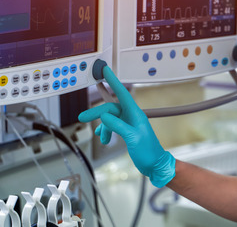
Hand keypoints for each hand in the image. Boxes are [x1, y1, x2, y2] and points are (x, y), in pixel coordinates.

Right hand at [78, 64, 174, 186]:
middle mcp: (132, 116)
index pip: (122, 93)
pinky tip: (104, 138)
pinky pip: (112, 126)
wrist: (154, 164)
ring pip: (110, 119)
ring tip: (104, 140)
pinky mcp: (126, 131)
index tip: (105, 71)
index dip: (113, 81)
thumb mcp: (133, 138)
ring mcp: (129, 123)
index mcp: (135, 114)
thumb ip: (118, 126)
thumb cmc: (148, 151)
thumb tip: (104, 116)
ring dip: (104, 128)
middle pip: (110, 108)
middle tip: (82, 117)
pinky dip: (106, 131)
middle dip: (97, 113)